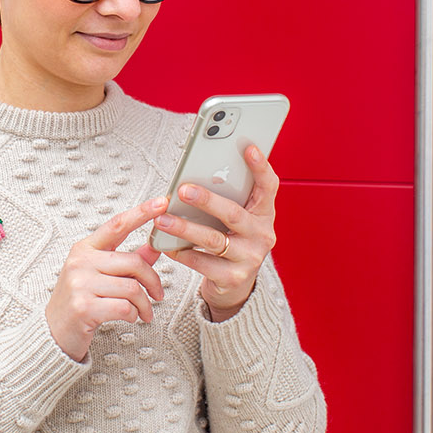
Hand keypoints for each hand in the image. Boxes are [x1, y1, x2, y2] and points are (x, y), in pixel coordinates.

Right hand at [45, 196, 167, 361]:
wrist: (53, 333)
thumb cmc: (79, 302)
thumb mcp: (100, 276)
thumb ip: (127, 261)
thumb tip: (154, 247)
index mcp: (85, 249)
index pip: (117, 225)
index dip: (142, 212)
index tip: (162, 203)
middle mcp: (81, 262)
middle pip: (134, 262)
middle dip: (153, 281)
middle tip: (158, 295)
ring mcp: (80, 283)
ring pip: (133, 288)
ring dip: (145, 304)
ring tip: (144, 313)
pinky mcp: (83, 307)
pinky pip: (125, 307)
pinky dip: (134, 315)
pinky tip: (130, 318)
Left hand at [156, 144, 279, 320]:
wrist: (235, 284)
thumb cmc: (230, 239)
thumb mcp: (234, 218)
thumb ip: (226, 198)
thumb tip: (194, 175)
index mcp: (263, 214)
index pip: (269, 187)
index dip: (260, 167)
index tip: (248, 148)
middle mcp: (262, 235)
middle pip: (234, 214)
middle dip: (207, 200)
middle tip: (183, 190)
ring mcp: (250, 258)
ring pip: (214, 240)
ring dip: (185, 228)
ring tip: (163, 220)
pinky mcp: (234, 278)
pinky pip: (204, 264)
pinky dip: (183, 254)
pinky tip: (168, 246)